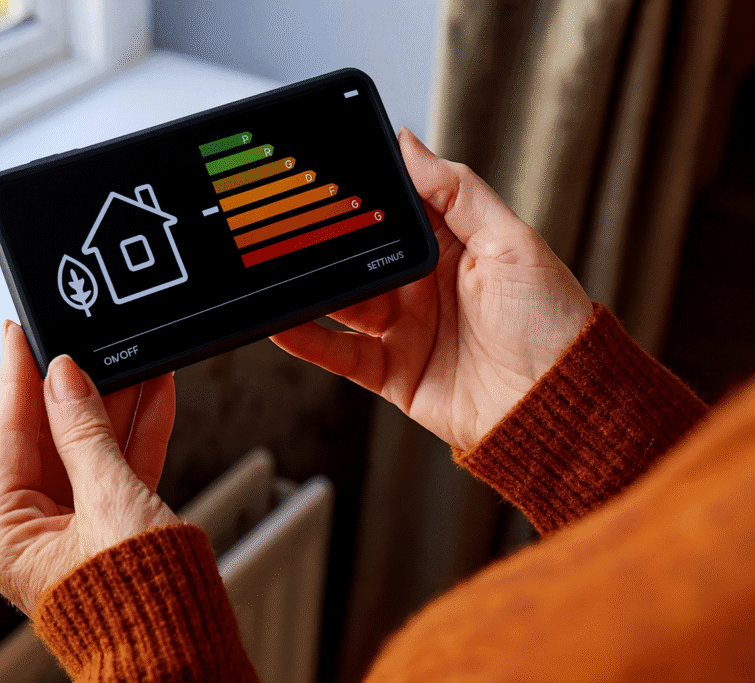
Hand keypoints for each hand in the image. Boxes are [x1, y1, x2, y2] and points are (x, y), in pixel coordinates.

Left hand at [0, 321, 178, 615]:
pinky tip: (155, 395)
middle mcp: (35, 532)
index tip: (21, 334)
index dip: (19, 379)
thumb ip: (85, 433)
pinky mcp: (113, 530)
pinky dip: (138, 434)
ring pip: (90, 448)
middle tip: (87, 341)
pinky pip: (119, 468)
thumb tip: (64, 379)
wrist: (187, 658)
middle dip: (78, 389)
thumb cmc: (139, 607)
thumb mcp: (110, 501)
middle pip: (50, 438)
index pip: (7, 436)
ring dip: (116, 405)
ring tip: (133, 359)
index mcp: (8, 534)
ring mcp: (76, 530)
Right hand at [271, 128, 591, 450]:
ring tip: (279, 270)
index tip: (331, 173)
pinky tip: (283, 322)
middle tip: (293, 222)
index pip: (397, 211)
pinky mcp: (391, 373)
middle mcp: (423, 287)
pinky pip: (339, 353)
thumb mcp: (513, 243)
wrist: (556, 408)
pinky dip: (308, 340)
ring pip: (344, 303)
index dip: (367, 193)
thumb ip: (458, 193)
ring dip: (313, 289)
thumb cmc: (552, 324)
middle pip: (362, 257)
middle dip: (330, 242)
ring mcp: (404, 330)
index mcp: (452, 248)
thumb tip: (411, 144)